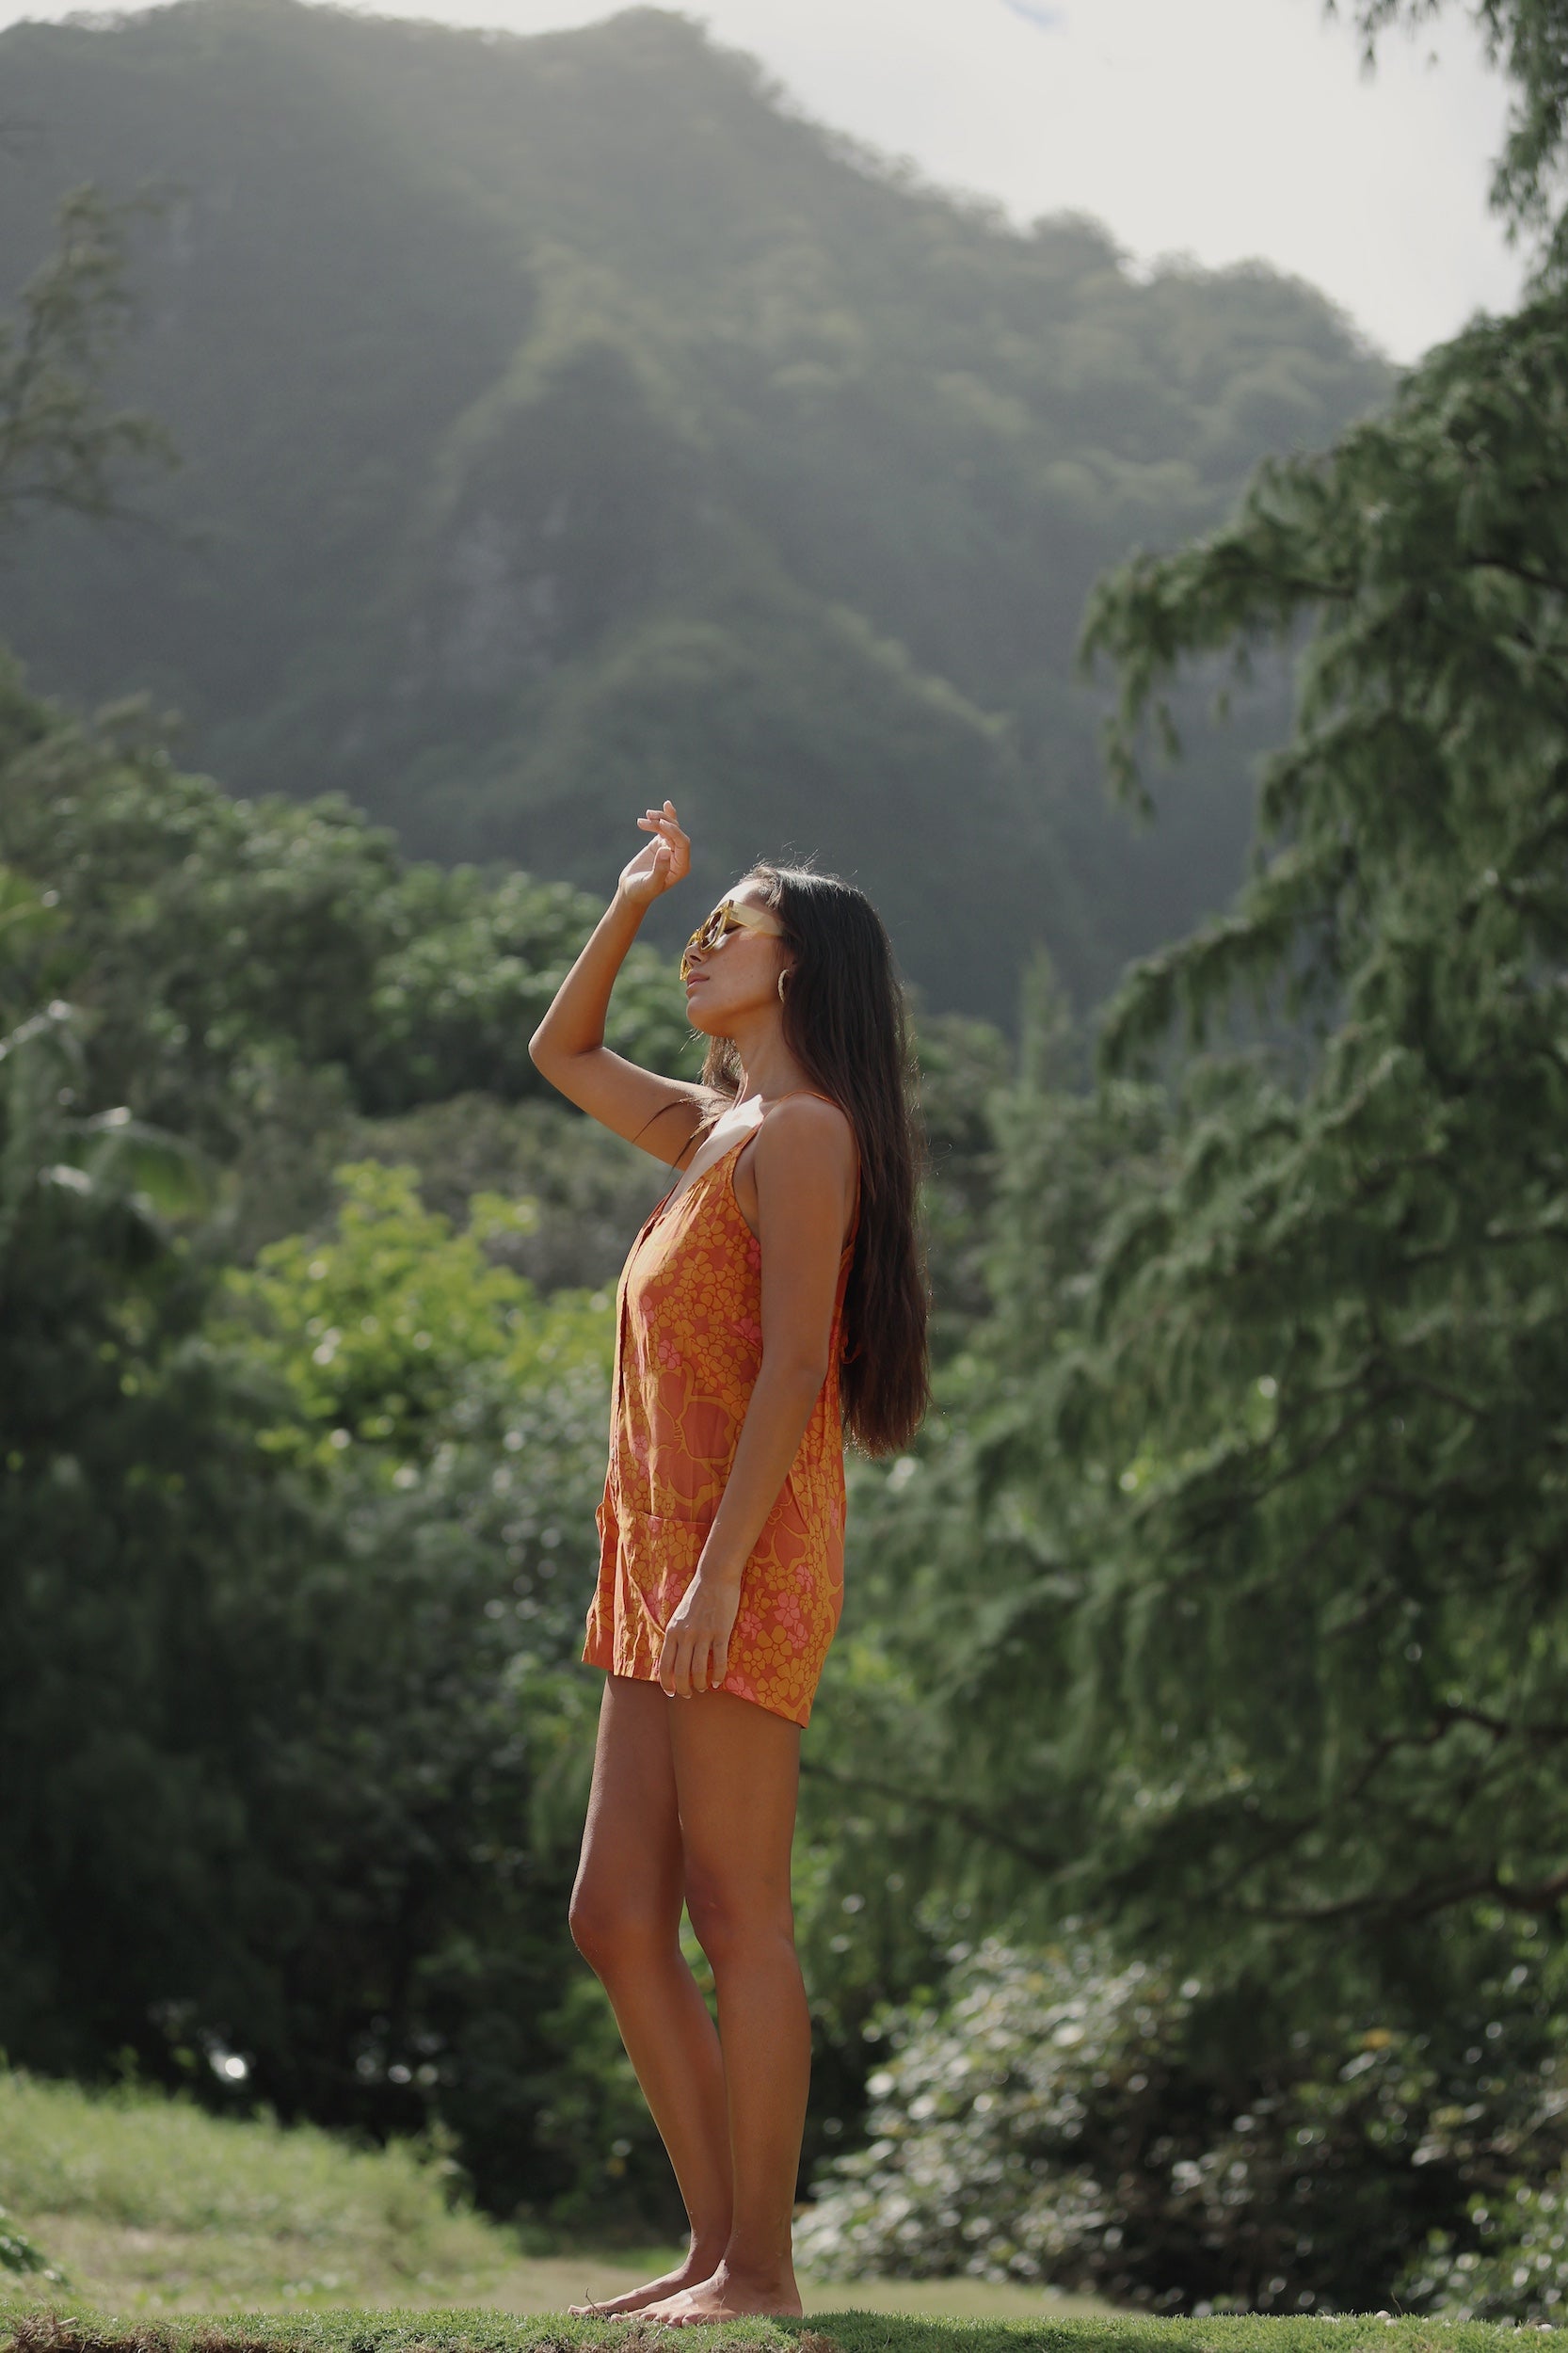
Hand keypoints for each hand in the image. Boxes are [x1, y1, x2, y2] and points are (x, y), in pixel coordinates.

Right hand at [618, 800, 690, 909]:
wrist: (630, 891)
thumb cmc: (640, 892)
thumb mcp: (649, 884)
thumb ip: (660, 870)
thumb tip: (665, 851)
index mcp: (681, 867)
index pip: (683, 844)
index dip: (674, 831)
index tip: (660, 823)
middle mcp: (679, 857)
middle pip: (677, 833)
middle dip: (664, 822)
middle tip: (649, 816)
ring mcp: (670, 849)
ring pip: (670, 828)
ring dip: (660, 818)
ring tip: (647, 815)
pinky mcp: (660, 844)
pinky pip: (664, 828)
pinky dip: (663, 818)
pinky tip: (666, 805)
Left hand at [658, 1567, 740, 1698]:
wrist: (715, 1576)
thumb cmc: (698, 1596)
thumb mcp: (679, 1616)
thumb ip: (677, 1635)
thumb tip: (676, 1657)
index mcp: (672, 1631)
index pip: (665, 1665)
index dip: (667, 1683)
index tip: (671, 1693)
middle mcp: (685, 1635)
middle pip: (681, 1672)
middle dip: (683, 1689)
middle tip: (688, 1695)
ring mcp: (703, 1634)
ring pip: (698, 1669)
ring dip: (700, 1684)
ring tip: (703, 1688)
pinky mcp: (720, 1632)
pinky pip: (719, 1660)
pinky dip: (718, 1675)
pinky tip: (718, 1682)